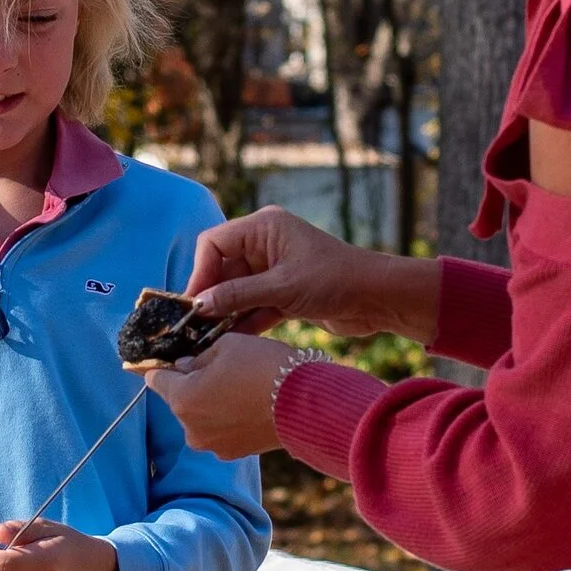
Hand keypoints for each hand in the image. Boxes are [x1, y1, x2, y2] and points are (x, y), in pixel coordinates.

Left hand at [146, 334, 300, 459]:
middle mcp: (190, 428)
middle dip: (191, 384)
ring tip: (238, 386)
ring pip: (200, 416)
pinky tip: (248, 404)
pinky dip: (228, 418)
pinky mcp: (232, 453)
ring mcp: (211, 444)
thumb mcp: (226, 345)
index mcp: (181, 398)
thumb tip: (185, 366)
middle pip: (179, 400)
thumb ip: (197, 357)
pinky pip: (220, 430)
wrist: (304, 404)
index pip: (154, 379)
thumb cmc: (263, 367)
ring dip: (210, 403)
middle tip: (218, 368)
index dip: (161, 366)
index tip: (168, 360)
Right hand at [184, 208, 435, 342]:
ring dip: (224, 313)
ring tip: (205, 338)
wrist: (379, 298)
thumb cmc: (335, 280)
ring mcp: (274, 270)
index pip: (214, 243)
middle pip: (222, 269)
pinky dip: (243, 322)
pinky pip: (253, 306)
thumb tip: (198, 305)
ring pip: (236, 291)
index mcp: (264, 227)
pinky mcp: (283, 293)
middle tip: (192, 326)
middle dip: (210, 296)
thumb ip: (237, 295)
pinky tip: (229, 342)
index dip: (199, 271)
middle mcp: (265, 244)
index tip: (192, 302)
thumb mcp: (282, 288)